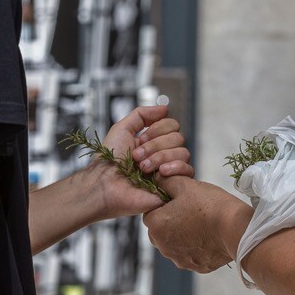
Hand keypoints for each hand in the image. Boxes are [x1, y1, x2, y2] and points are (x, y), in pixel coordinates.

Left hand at [93, 103, 194, 218]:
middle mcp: (163, 155)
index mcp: (153, 142)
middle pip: (178, 138)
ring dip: (160, 157)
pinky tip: (160, 174)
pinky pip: (189, 170)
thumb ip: (142, 114)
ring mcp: (169, 170)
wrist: (105, 186)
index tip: (140, 139)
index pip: (172, 125)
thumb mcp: (121, 128)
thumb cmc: (108, 160)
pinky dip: (175, 167)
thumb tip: (165, 108)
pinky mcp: (174, 186)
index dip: (158, 129)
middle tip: (136, 157)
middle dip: (155, 145)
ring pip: (184, 153)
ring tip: (142, 168)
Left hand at [142, 177, 248, 273]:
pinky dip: (196, 247)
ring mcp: (179, 259)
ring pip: (174, 244)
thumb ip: (166, 181)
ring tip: (202, 224)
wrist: (235, 228)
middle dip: (170, 221)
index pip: (150, 213)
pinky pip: (190, 255)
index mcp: (156, 225)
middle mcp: (162, 246)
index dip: (163, 205)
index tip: (178, 200)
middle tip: (190, 211)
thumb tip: (157, 178)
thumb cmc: (209, 205)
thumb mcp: (185, 185)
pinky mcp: (196, 267)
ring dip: (182, 235)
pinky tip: (209, 236)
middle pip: (160, 231)